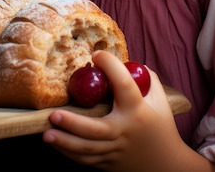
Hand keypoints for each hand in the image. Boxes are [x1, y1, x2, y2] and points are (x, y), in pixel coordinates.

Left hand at [42, 50, 203, 171]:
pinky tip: (56, 143)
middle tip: (53, 114)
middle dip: (72, 123)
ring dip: (65, 141)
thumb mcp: (159, 99)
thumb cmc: (161, 126)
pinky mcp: (109, 164)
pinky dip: (70, 153)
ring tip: (47, 133)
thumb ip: (145, 79)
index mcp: (137, 110)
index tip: (97, 55)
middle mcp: (124, 131)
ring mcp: (115, 150)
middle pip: (94, 130)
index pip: (123, 84)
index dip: (110, 66)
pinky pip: (86, 159)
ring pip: (86, 149)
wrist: (167, 164)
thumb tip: (127, 62)